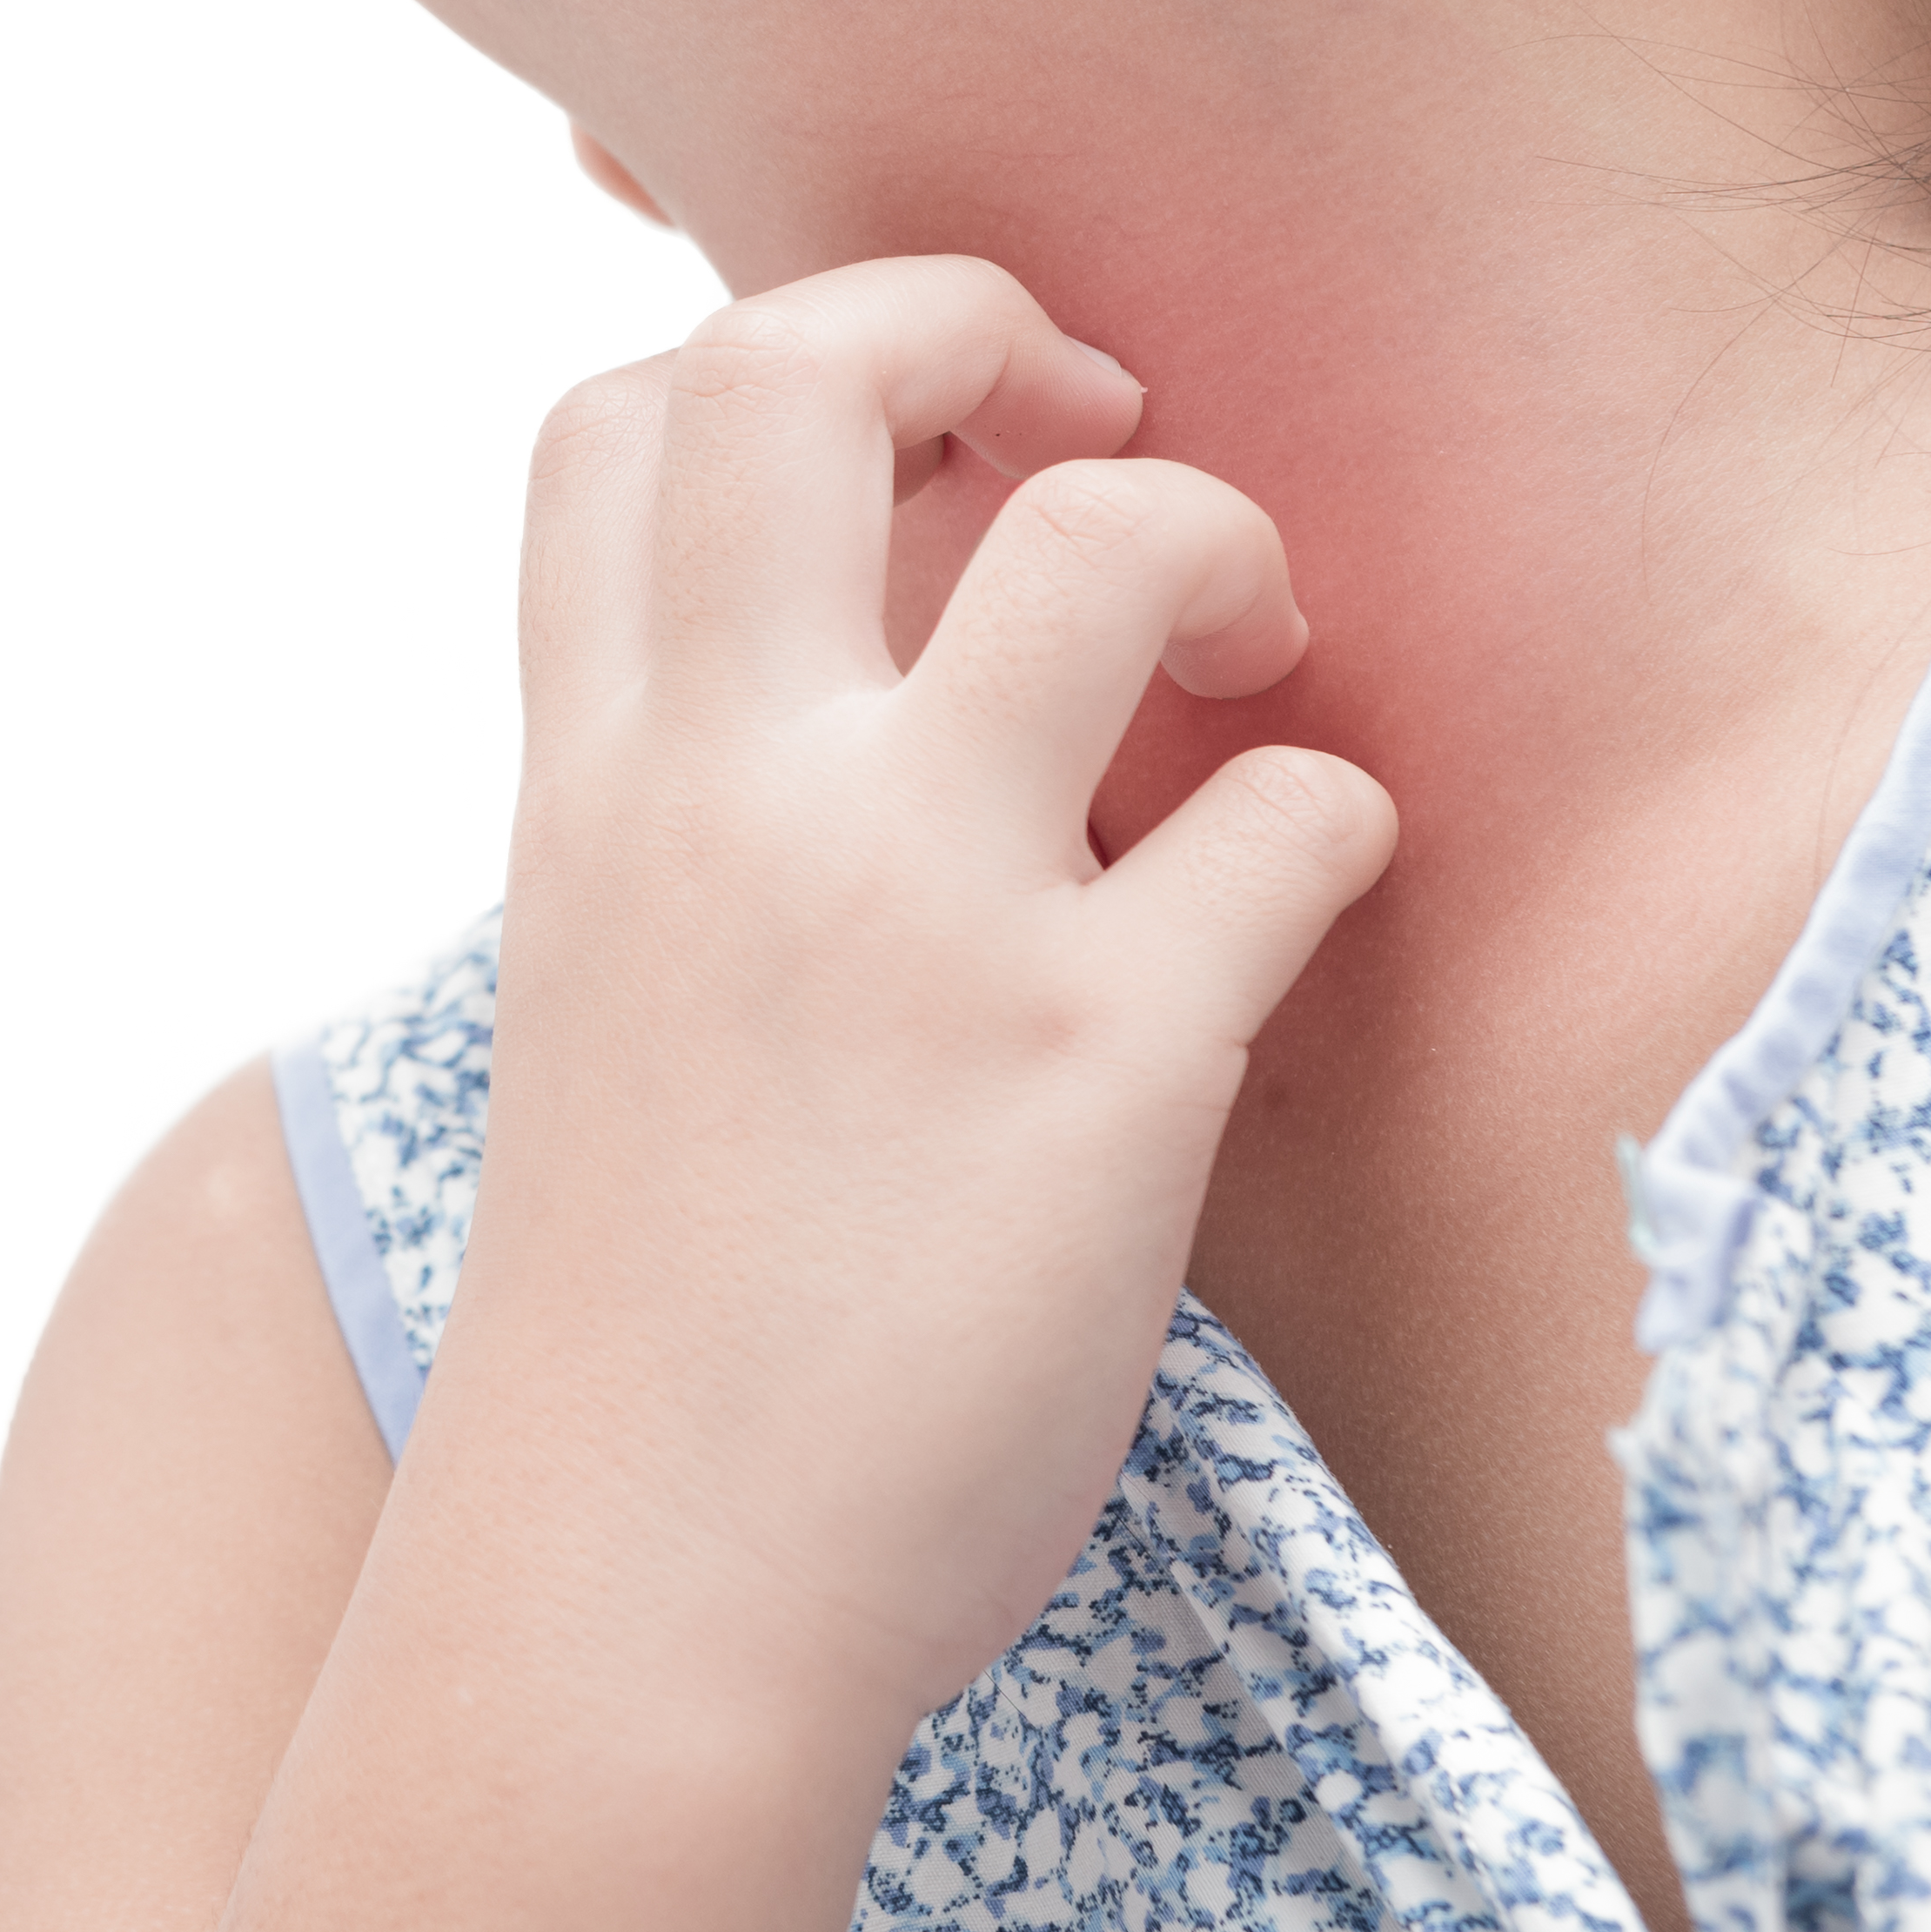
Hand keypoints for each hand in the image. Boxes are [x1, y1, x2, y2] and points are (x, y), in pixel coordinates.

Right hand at [438, 257, 1398, 1741]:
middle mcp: (731, 797)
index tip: (919, 441)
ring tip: (1249, 663)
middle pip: (809, 367)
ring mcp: (917, 908)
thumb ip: (700, 828)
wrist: (636, 1605)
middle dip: (987, 326)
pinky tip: (1297, 920)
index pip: (618, 414)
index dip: (789, 344)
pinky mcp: (1105, 1051)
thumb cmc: (644, 1333)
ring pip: (1117, 539)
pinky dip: (1339, 831)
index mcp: (591, 789)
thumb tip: (875, 694)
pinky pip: (1304, 818)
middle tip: (1096, 440)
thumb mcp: (607, 1002)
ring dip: (1223, 551)